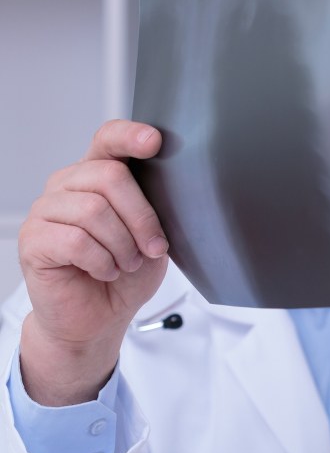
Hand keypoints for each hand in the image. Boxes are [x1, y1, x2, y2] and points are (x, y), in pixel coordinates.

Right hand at [17, 120, 168, 405]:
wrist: (99, 317)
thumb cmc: (125, 274)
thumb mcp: (152, 236)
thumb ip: (154, 207)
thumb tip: (173, 186)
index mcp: (97, 176)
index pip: (108, 139)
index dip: (130, 136)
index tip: (154, 142)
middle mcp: (67, 186)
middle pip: (109, 176)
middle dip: (141, 217)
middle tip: (151, 248)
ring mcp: (45, 210)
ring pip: (93, 210)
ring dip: (122, 245)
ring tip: (124, 264)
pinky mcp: (33, 240)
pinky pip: (75, 240)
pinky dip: (101, 261)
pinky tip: (104, 271)